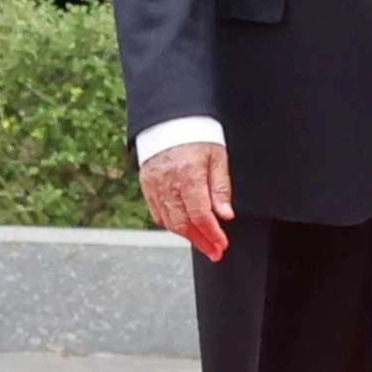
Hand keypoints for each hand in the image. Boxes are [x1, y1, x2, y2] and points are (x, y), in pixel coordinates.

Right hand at [139, 141, 237, 260]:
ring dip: (187, 236)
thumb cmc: (198, 135)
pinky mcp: (146, 185)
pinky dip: (171, 224)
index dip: (212, 234)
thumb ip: (221, 188)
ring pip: (169, 221)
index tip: (222, 245)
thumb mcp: (218, 158)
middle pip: (183, 223)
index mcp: (188, 176)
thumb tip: (225, 215)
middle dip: (201, 241)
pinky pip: (157, 212)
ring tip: (203, 242)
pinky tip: (184, 229)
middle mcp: (168, 183)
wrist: (170, 120)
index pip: (200, 215)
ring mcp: (153, 186)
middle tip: (215, 251)